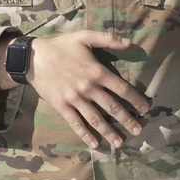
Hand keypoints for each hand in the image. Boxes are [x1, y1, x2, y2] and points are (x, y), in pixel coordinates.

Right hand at [25, 31, 149, 148]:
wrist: (33, 58)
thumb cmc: (61, 46)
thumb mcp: (85, 36)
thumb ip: (108, 39)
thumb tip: (130, 42)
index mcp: (96, 71)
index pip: (121, 88)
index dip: (135, 99)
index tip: (145, 109)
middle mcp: (88, 87)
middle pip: (112, 107)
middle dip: (127, 120)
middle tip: (139, 130)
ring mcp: (74, 99)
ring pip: (96, 118)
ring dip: (109, 132)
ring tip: (120, 143)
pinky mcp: (62, 106)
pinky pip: (76, 123)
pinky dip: (85, 134)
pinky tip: (95, 144)